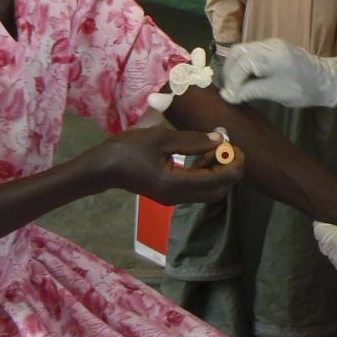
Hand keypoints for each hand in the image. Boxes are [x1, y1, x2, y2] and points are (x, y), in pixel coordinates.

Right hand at [89, 126, 242, 203]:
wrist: (102, 167)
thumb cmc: (127, 149)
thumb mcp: (161, 138)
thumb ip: (193, 140)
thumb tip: (220, 139)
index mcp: (177, 185)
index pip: (220, 181)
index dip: (234, 164)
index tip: (234, 145)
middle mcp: (178, 196)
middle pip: (219, 190)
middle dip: (229, 168)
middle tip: (228, 146)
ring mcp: (174, 198)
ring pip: (209, 190)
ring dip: (218, 170)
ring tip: (215, 147)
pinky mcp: (170, 193)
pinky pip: (197, 187)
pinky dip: (206, 172)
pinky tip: (202, 154)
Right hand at [220, 38, 336, 107]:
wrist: (324, 80)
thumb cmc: (302, 88)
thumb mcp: (275, 92)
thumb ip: (250, 91)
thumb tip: (227, 96)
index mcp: (272, 55)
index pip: (241, 62)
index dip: (232, 80)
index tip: (230, 96)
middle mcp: (269, 44)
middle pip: (238, 52)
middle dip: (230, 72)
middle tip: (229, 90)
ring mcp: (271, 44)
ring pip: (242, 51)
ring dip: (235, 67)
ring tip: (235, 86)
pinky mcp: (273, 47)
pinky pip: (251, 52)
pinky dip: (243, 64)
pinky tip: (245, 79)